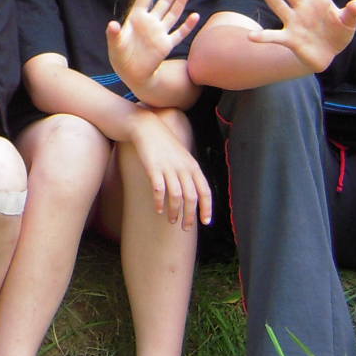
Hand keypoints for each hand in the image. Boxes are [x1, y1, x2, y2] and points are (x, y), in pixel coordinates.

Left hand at [105, 0, 196, 94]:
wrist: (131, 74)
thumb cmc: (120, 57)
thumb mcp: (115, 44)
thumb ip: (114, 34)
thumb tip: (112, 24)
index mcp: (136, 18)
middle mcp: (150, 22)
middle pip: (163, 1)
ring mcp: (159, 32)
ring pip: (173, 13)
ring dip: (180, 2)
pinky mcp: (166, 45)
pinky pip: (179, 33)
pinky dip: (187, 26)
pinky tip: (195, 16)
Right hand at [126, 108, 212, 229]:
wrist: (148, 128)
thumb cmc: (166, 145)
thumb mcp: (183, 157)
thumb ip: (189, 174)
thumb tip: (193, 195)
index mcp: (193, 166)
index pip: (205, 191)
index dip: (207, 208)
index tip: (205, 222)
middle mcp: (183, 168)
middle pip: (191, 197)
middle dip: (189, 215)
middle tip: (186, 228)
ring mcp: (168, 168)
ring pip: (176, 196)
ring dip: (175, 211)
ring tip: (171, 221)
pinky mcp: (153, 168)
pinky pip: (159, 189)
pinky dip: (159, 202)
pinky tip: (158, 210)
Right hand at [247, 0, 355, 73]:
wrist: (326, 53)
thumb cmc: (337, 32)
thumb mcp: (348, 23)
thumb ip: (351, 14)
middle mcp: (301, 7)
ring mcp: (293, 21)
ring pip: (279, 5)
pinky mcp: (289, 38)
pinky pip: (274, 36)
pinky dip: (263, 37)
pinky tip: (251, 37)